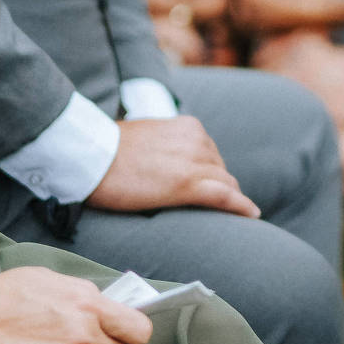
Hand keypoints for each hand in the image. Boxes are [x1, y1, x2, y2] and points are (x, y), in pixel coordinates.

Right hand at [88, 116, 258, 216]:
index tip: (212, 186)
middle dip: (220, 187)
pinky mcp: (188, 186)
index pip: (212, 154)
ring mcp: (195, 163)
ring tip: (236, 215)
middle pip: (221, 171)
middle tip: (217, 205)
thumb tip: (168, 162)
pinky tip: (252, 215)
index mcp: (189, 128)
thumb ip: (168, 146)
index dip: (212, 173)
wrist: (92, 155)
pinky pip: (225, 197)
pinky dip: (241, 207)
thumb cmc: (109, 149)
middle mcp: (197, 141)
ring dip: (229, 199)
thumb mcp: (149, 136)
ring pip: (225, 185)